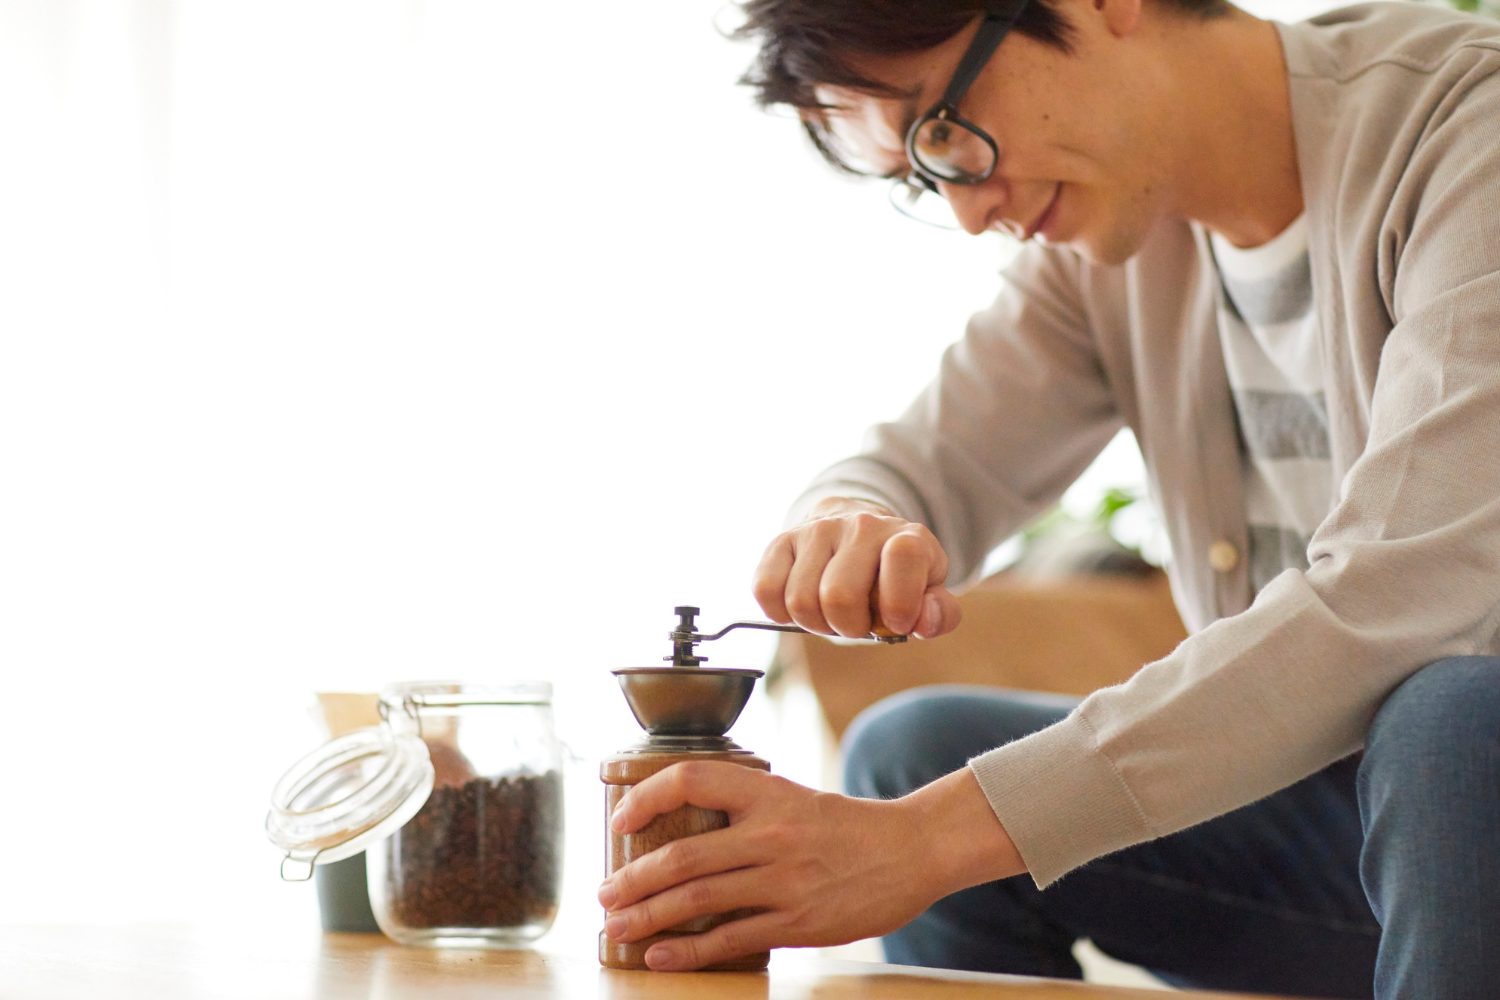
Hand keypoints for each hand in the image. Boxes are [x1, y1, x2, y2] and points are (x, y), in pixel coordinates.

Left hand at [596, 761, 1023, 970]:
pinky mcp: (799, 921)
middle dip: (632, 878)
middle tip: (603, 894)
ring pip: (698, 898)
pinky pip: (731, 938)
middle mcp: (771, 833)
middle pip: (682, 854)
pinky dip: (688, 950)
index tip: (618, 818)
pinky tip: (659, 956)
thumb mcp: (794, 800)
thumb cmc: (848, 827)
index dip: (646, 796)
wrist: (913, 850)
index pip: (691, 778)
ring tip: (617, 927)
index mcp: (767, 792)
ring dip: (648, 916)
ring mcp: (784, 879)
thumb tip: (684, 831)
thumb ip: (746, 811)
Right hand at [754, 497, 961, 638]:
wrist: (856, 529)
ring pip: (800, 600)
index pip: (903, 557)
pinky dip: (780, 612)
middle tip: (857, 622)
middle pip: (839, 596)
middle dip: (848, 627)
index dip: (899, 602)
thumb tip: (923, 622)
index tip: (896, 622)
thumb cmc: (893, 574)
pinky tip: (801, 605)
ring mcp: (818, 529)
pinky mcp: (782, 539)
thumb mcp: (928, 591)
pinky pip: (765, 589)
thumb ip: (939, 613)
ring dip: (816, 623)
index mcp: (907, 537)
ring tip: (831, 613)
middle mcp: (861, 525)